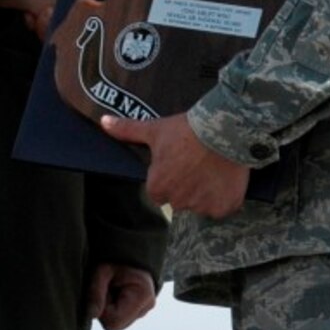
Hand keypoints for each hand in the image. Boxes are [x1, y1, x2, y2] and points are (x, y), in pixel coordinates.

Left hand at [86, 263, 157, 329]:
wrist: (130, 251)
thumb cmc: (115, 259)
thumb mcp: (102, 271)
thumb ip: (95, 292)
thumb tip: (92, 315)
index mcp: (141, 296)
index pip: (113, 322)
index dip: (102, 310)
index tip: (103, 291)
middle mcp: (146, 307)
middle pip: (115, 325)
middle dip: (104, 310)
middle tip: (106, 289)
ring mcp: (144, 311)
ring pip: (116, 323)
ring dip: (108, 309)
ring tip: (111, 289)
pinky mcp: (139, 311)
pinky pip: (120, 318)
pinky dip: (113, 308)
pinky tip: (115, 293)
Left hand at [100, 111, 250, 217]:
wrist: (225, 130)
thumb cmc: (187, 130)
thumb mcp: (155, 129)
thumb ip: (128, 130)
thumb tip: (103, 122)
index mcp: (158, 187)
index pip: (158, 192)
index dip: (168, 177)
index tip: (178, 164)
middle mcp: (179, 202)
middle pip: (180, 199)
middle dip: (187, 186)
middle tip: (197, 163)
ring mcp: (203, 206)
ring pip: (201, 204)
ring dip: (206, 191)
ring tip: (213, 168)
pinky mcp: (225, 206)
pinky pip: (223, 207)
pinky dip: (225, 196)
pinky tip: (226, 178)